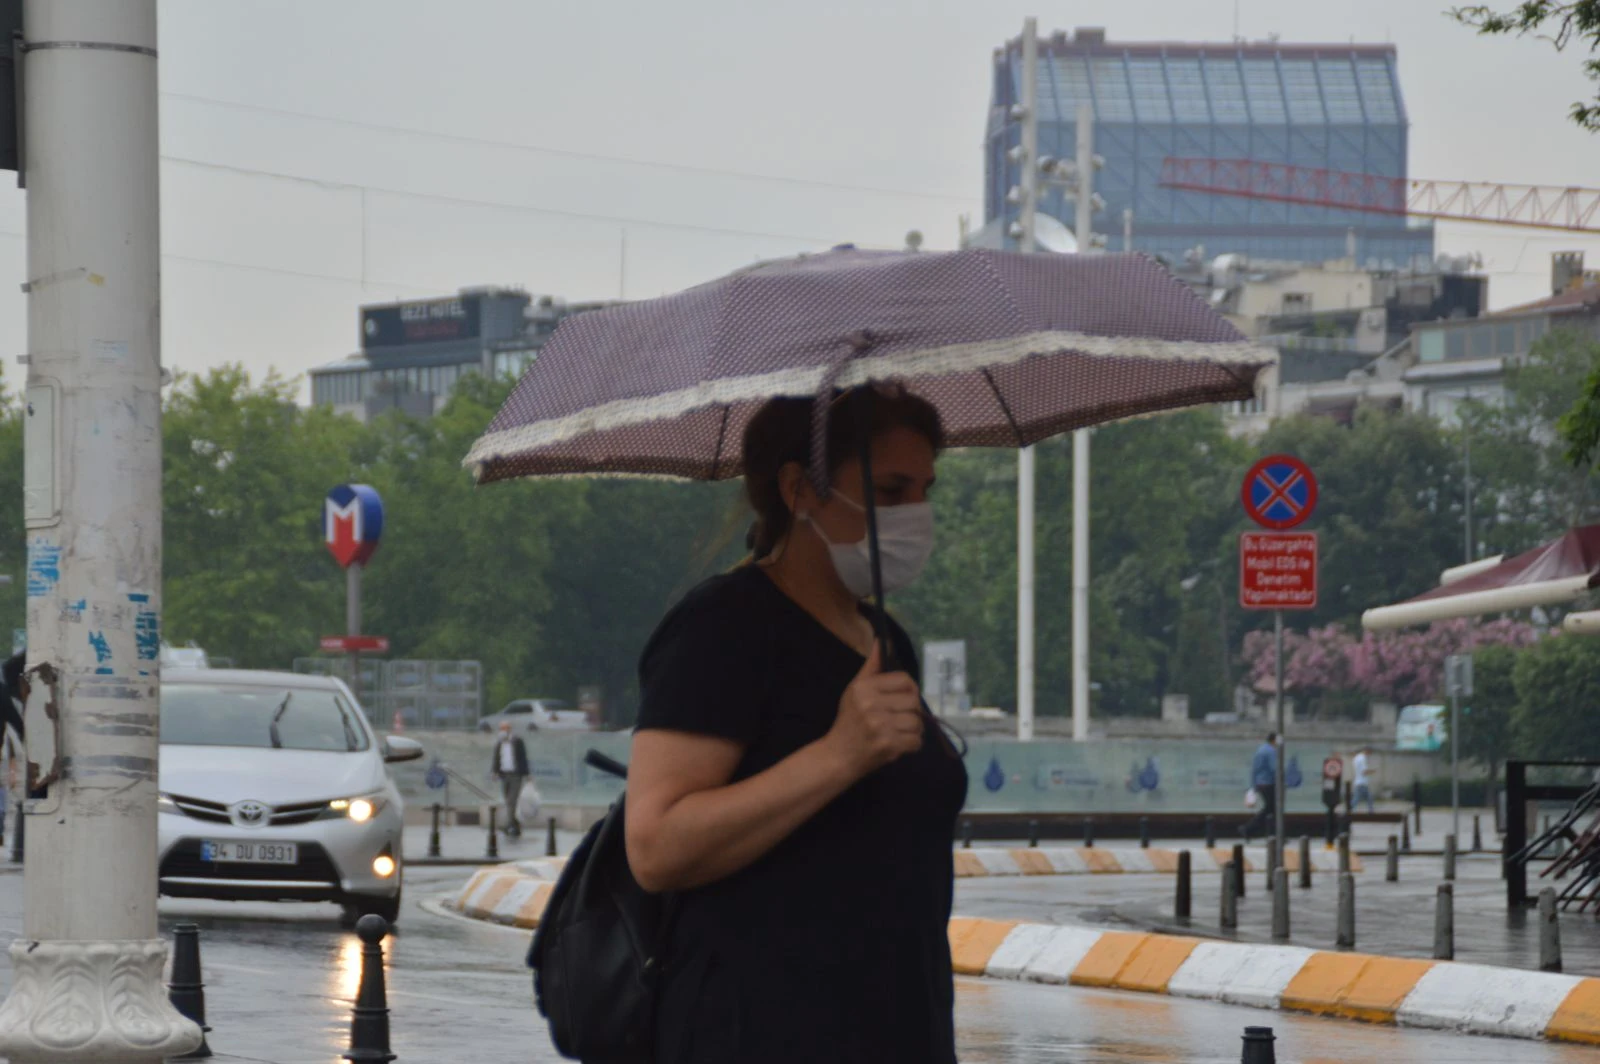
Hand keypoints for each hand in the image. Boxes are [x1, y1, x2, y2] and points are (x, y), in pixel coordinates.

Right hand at [825, 642, 923, 777]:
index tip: (904, 698)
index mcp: (865, 688)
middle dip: (912, 711)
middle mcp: (871, 705)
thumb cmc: (848, 721)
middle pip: (914, 701)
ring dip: (914, 729)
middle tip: (902, 717)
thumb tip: (881, 641)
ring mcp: (880, 726)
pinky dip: (913, 744)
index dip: (910, 689)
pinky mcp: (888, 746)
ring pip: (917, 722)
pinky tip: (901, 743)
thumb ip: (871, 667)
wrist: (838, 755)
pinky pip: (916, 741)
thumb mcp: (854, 690)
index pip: (905, 680)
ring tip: (902, 731)